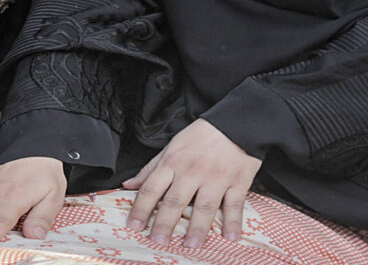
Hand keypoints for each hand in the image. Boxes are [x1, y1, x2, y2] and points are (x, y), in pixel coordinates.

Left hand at [122, 119, 261, 248]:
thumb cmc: (201, 136)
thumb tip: (129, 185)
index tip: (134, 225)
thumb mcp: (171, 146)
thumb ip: (150, 168)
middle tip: (158, 240)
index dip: (141, 208)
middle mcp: (192, 171)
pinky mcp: (238, 181)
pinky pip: (234, 204)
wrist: (235, 122)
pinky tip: (230, 237)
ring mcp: (216, 177)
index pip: (152, 188)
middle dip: (165, 222)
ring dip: (198, 228)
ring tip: (191, 245)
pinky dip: (233, 222)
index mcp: (173, 162)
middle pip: (176, 200)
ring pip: (204, 206)